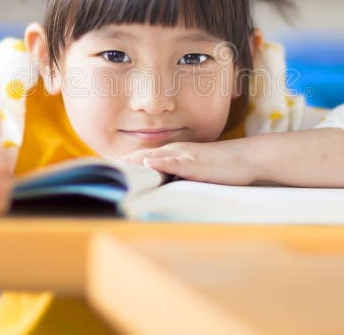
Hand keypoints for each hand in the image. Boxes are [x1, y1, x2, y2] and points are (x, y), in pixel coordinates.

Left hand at [115, 141, 257, 185]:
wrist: (246, 159)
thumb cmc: (221, 169)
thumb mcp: (193, 176)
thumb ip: (175, 180)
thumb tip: (158, 192)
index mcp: (171, 156)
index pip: (140, 161)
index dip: (121, 168)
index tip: (102, 175)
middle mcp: (173, 152)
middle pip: (139, 157)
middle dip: (119, 166)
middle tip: (97, 175)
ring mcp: (184, 155)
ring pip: (152, 157)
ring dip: (132, 164)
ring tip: (112, 171)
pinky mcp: (195, 161)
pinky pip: (175, 160)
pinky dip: (160, 162)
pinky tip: (147, 164)